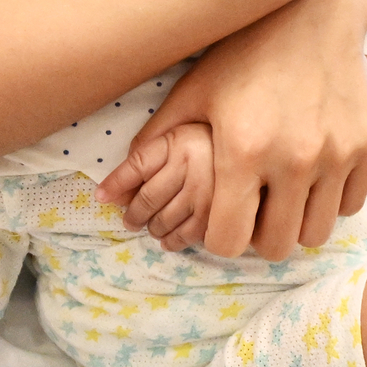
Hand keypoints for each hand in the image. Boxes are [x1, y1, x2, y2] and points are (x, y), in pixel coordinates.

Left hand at [96, 123, 213, 251]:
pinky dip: (172, 241)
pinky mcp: (224, 214)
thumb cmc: (220, 134)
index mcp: (181, 141)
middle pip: (147, 198)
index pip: (136, 165)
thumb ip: (150, 150)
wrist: (265, 147)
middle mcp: (194, 167)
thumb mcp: (183, 126)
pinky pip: (187, 236)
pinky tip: (169, 239)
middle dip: (133, 214)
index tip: (101, 198)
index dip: (115, 184)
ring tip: (151, 228)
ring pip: (163, 220)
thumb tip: (110, 190)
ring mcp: (209, 193)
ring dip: (152, 228)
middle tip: (130, 220)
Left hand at [100, 0, 366, 260]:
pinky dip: (331, 200)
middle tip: (253, 211)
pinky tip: (314, 174)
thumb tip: (106, 194)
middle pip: (275, 247)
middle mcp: (295, 157)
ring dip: (296, 224)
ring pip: (316, 233)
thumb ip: (154, 146)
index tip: (221, 220)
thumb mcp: (193, 92)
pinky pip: (350, 204)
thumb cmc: (245, 49)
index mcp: (242, 149)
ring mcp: (338, 152)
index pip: (227, 241)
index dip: (218, 239)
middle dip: (258, 239)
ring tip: (284, 197)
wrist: (315, 8)